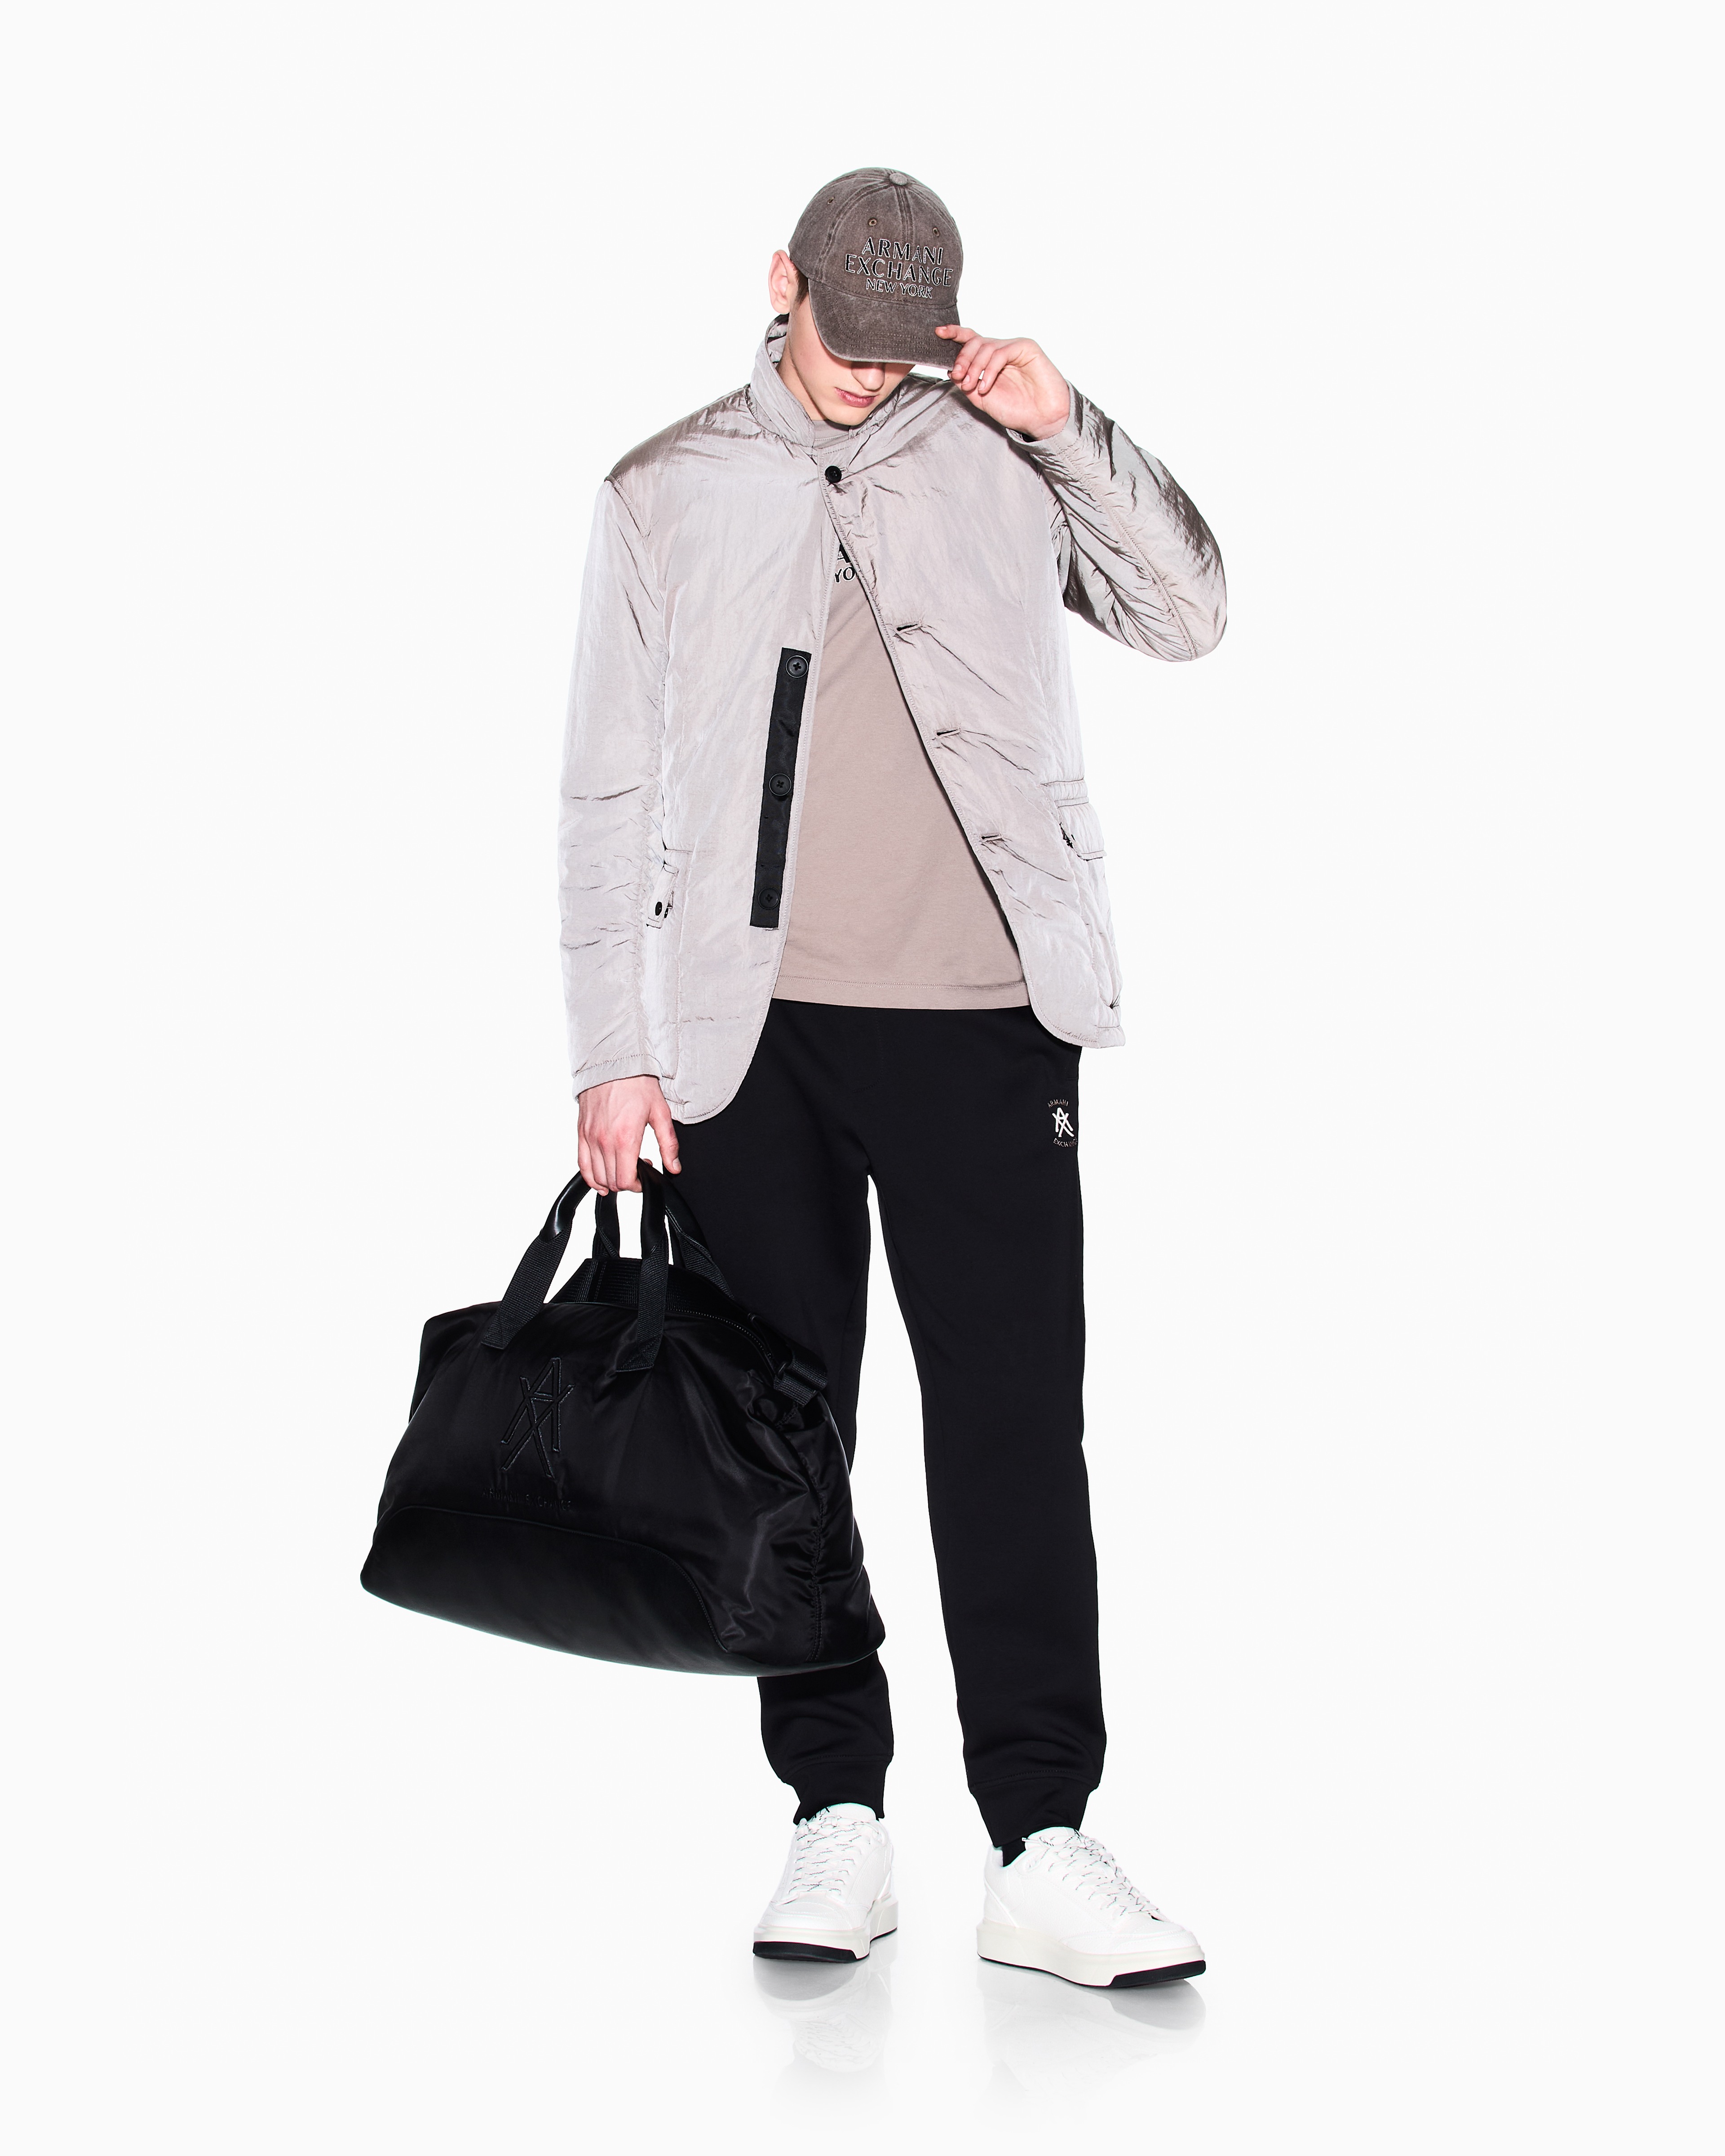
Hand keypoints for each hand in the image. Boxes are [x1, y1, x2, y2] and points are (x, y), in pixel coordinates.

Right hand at [577, 1075, 680, 1194]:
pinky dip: (590, 1177)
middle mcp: (604, 1141)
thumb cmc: (637, 1085)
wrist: (613, 1063)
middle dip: (625, 1182)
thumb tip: (674, 1168)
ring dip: (609, 1181)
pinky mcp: (581, 1133)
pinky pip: (581, 1164)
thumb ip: (668, 1145)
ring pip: (595, 1176)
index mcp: (625, 1139)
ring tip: (621, 1170)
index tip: (643, 1177)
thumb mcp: (660, 1113)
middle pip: (610, 1181)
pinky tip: (599, 1179)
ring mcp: (590, 1138)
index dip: (636, 1186)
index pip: (624, 1181)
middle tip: (636, 1169)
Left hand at [934, 325, 1069, 439]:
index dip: (955, 333)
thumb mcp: (981, 398)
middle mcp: (1001, 350)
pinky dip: (989, 370)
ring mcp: (1013, 347)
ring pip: (986, 346)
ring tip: (971, 386)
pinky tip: (985, 386)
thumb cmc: (1014, 409)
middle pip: (975, 341)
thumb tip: (950, 369)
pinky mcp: (1026, 348)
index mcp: (989, 359)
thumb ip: (965, 383)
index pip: (970, 340)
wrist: (1040, 419)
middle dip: (962, 358)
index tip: (938, 332)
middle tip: (957, 376)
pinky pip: (1001, 353)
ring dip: (974, 367)